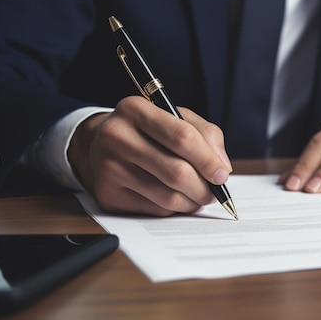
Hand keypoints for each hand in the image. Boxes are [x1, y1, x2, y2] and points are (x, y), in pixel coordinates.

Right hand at [67, 96, 231, 215]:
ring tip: (198, 194)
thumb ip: (206, 135)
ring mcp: (109, 168)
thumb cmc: (147, 130)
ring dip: (192, 201)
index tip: (222, 174)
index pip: (182, 137)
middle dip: (204, 187)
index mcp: (135, 110)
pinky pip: (156, 210)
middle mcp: (117, 137)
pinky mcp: (108, 195)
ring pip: (168, 197)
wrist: (98, 144)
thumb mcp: (176, 118)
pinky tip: (176, 197)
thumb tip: (222, 168)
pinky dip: (175, 208)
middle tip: (214, 191)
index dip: (208, 160)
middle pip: (177, 172)